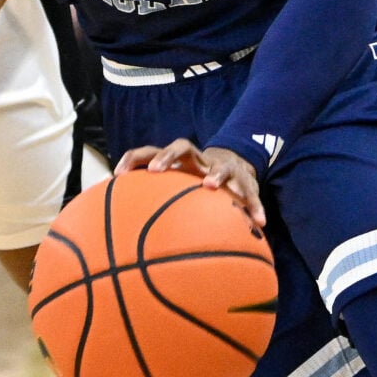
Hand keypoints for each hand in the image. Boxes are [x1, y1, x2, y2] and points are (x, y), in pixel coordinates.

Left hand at [117, 140, 265, 229]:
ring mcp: (222, 167)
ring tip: (210, 186)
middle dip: (167, 156)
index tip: (116, 173)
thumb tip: (122, 229)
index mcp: (178, 162)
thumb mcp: (178, 188)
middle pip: (181, 147)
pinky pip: (251, 192)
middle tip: (155, 170)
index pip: (150, 151)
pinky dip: (255, 205)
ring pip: (220, 166)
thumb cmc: (197, 182)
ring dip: (215, 174)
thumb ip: (154, 200)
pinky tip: (260, 222)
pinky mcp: (244, 180)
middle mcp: (199, 160)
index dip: (133, 158)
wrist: (236, 164)